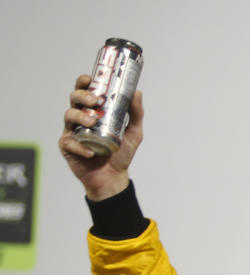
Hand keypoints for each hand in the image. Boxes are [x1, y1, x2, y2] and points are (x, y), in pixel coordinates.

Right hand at [59, 74, 143, 199]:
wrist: (114, 177)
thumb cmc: (121, 153)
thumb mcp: (133, 132)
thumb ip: (136, 114)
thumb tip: (137, 92)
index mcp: (94, 111)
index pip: (85, 91)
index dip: (84, 82)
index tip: (90, 79)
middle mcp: (81, 118)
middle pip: (74, 99)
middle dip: (82, 96)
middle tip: (95, 101)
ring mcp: (73, 131)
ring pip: (69, 116)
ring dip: (80, 117)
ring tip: (92, 122)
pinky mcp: (68, 147)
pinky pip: (69, 142)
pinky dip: (80, 147)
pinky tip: (91, 152)